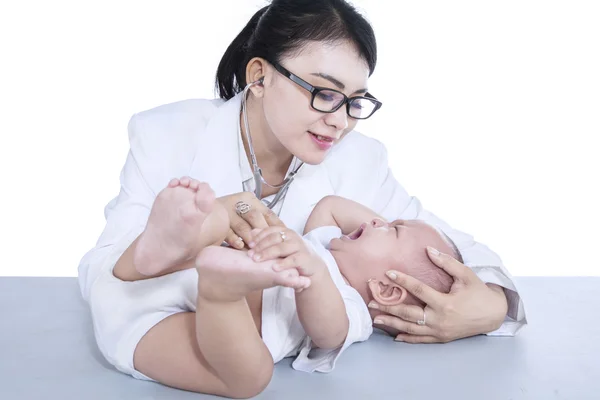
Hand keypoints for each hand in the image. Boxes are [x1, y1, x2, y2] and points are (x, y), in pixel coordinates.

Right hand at [217, 192, 283, 249]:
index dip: (277, 225)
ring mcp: (226, 211)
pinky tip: (239, 246)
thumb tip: (281, 233)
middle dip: (262, 232)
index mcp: (249, 199)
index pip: (267, 212)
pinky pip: (227, 231)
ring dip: (249, 238)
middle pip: (254, 216)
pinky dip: (234, 239)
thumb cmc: (231, 215)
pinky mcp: (217, 220)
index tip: (284, 237)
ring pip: (242, 225)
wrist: (203, 209)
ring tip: (255, 248)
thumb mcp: (246, 212)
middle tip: (269, 245)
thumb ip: (261, 220)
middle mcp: (238, 202)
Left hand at [248, 227, 325, 277]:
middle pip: (274, 238)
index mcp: (285, 232)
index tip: (250, 245)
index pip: (270, 230)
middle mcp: (293, 237)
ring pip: (282, 248)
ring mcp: (299, 246)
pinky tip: (274, 268)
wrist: (311, 266)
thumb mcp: (279, 246)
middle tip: (250, 254)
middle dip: (261, 246)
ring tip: (257, 260)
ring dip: (268, 253)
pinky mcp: (305, 258)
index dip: (259, 237)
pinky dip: (283, 264)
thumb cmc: (292, 255)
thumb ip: (267, 239)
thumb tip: (252, 232)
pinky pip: (293, 260)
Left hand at [370, 246, 507, 342]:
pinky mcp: (442, 338)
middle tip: (372, 303)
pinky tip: (395, 336)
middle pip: (408, 314)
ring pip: (411, 329)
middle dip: (388, 308)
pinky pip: (421, 339)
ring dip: (392, 324)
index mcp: (445, 303)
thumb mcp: (466, 275)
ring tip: (376, 319)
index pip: (419, 290)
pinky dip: (407, 338)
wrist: (493, 315)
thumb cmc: (479, 292)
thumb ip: (447, 262)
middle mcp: (440, 320)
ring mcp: (440, 331)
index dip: (403, 280)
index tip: (388, 273)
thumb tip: (428, 250)